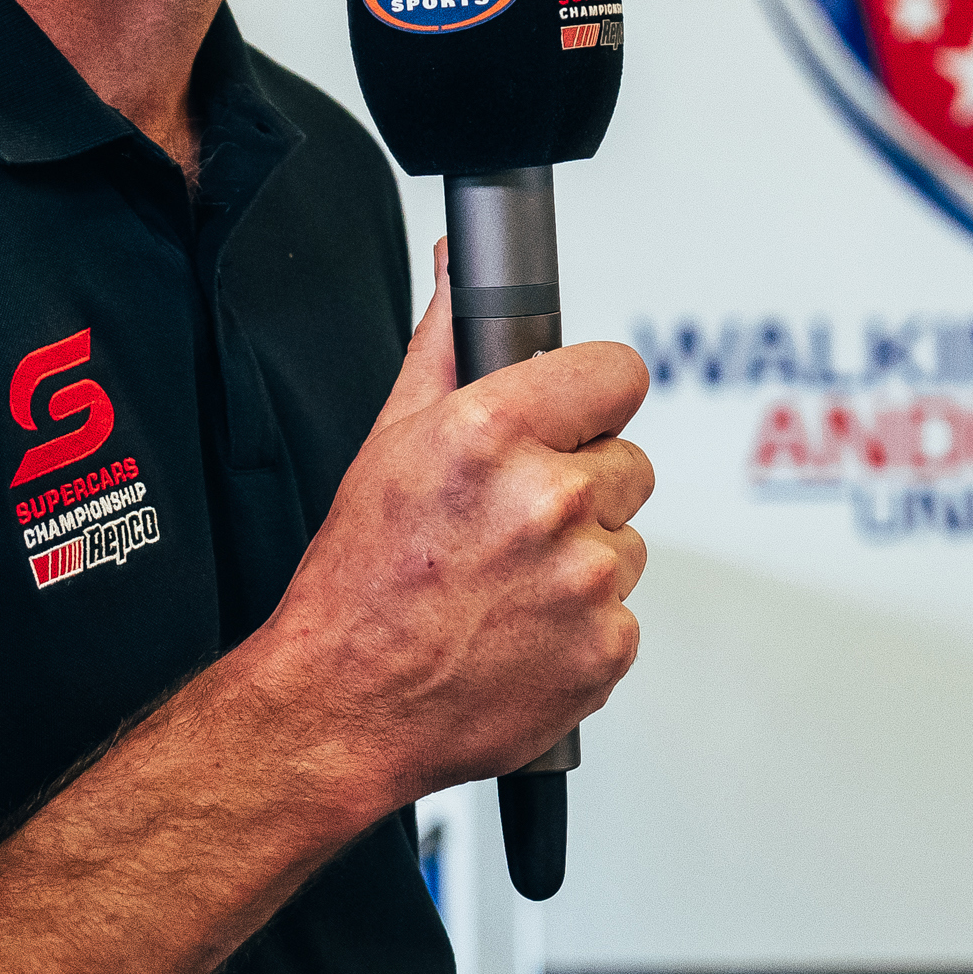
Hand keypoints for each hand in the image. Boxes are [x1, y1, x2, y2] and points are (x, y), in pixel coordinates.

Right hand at [253, 279, 654, 807]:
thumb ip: (445, 346)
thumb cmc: (357, 582)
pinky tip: (520, 632)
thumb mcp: (389, 442)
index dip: (594, 397)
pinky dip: (582, 627)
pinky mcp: (608, 646)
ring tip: (504, 586)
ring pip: (627, 543)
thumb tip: (460, 269)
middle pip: (628, 463)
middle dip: (581, 487)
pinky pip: (623, 614)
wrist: (343, 704)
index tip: (576, 418)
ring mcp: (586, 578)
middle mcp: (549, 499)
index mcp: (495, 433)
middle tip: (510, 526)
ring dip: (581, 561)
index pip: (619, 373)